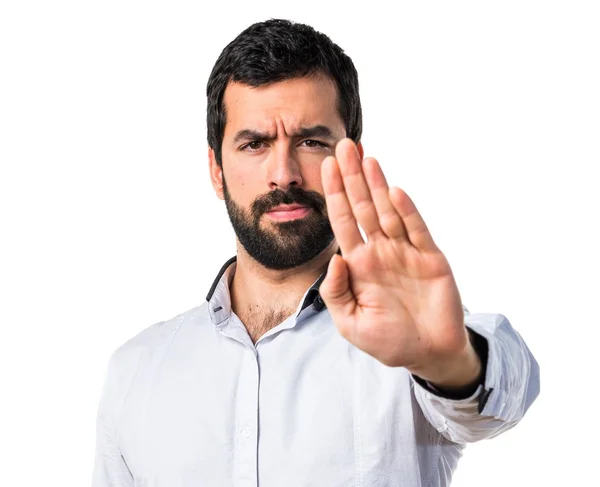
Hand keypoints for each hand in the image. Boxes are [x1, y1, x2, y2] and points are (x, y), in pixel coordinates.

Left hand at [319, 139, 480, 387]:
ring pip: (389, 211)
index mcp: (359, 264)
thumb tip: (332, 259)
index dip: (334, 194)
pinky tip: (395, 192)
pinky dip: (407, 211)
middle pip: (363, 207)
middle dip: (352, 177)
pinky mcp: (431, 259)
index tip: (325, 166)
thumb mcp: (350, 324)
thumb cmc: (388, 340)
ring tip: (366, 158)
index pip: (343, 221)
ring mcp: (406, 252)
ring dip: (378, 185)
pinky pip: (417, 230)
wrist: (429, 354)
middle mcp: (381, 251)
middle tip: (344, 146)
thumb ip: (336, 292)